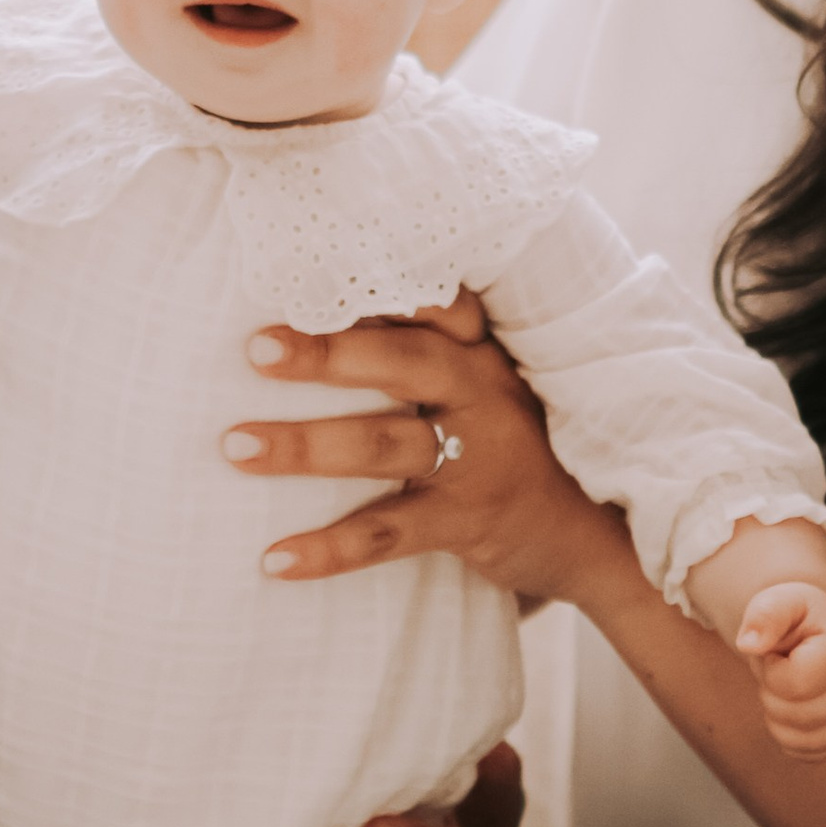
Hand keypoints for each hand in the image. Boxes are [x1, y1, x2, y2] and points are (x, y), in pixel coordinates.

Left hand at [226, 297, 624, 607]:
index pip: (430, 301)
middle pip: (401, 362)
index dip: (375, 283)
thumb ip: (426, 344)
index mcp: (477, 350)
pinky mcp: (467, 521)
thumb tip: (321, 309)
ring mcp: (476, 458)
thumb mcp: (486, 382)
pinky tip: (274, 560)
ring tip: (235, 446)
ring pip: (382, 445)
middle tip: (255, 347)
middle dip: (326, 353)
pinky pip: (388, 535)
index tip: (309, 266)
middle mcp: (480, 392)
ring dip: (304, 447)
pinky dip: (329, 550)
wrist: (591, 532)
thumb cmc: (513, 442)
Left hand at [737, 580, 825, 759]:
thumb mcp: (776, 601)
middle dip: (771, 695)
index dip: (769, 671)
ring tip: (781, 690)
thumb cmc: (791, 615)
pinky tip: (787, 712)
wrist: (808, 627)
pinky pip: (813, 753)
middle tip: (773, 672)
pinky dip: (790, 739)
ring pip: (807, 740)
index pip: (796, 683)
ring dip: (777, 719)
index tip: (774, 653)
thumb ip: (764, 616)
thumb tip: (749, 645)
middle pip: (802, 715)